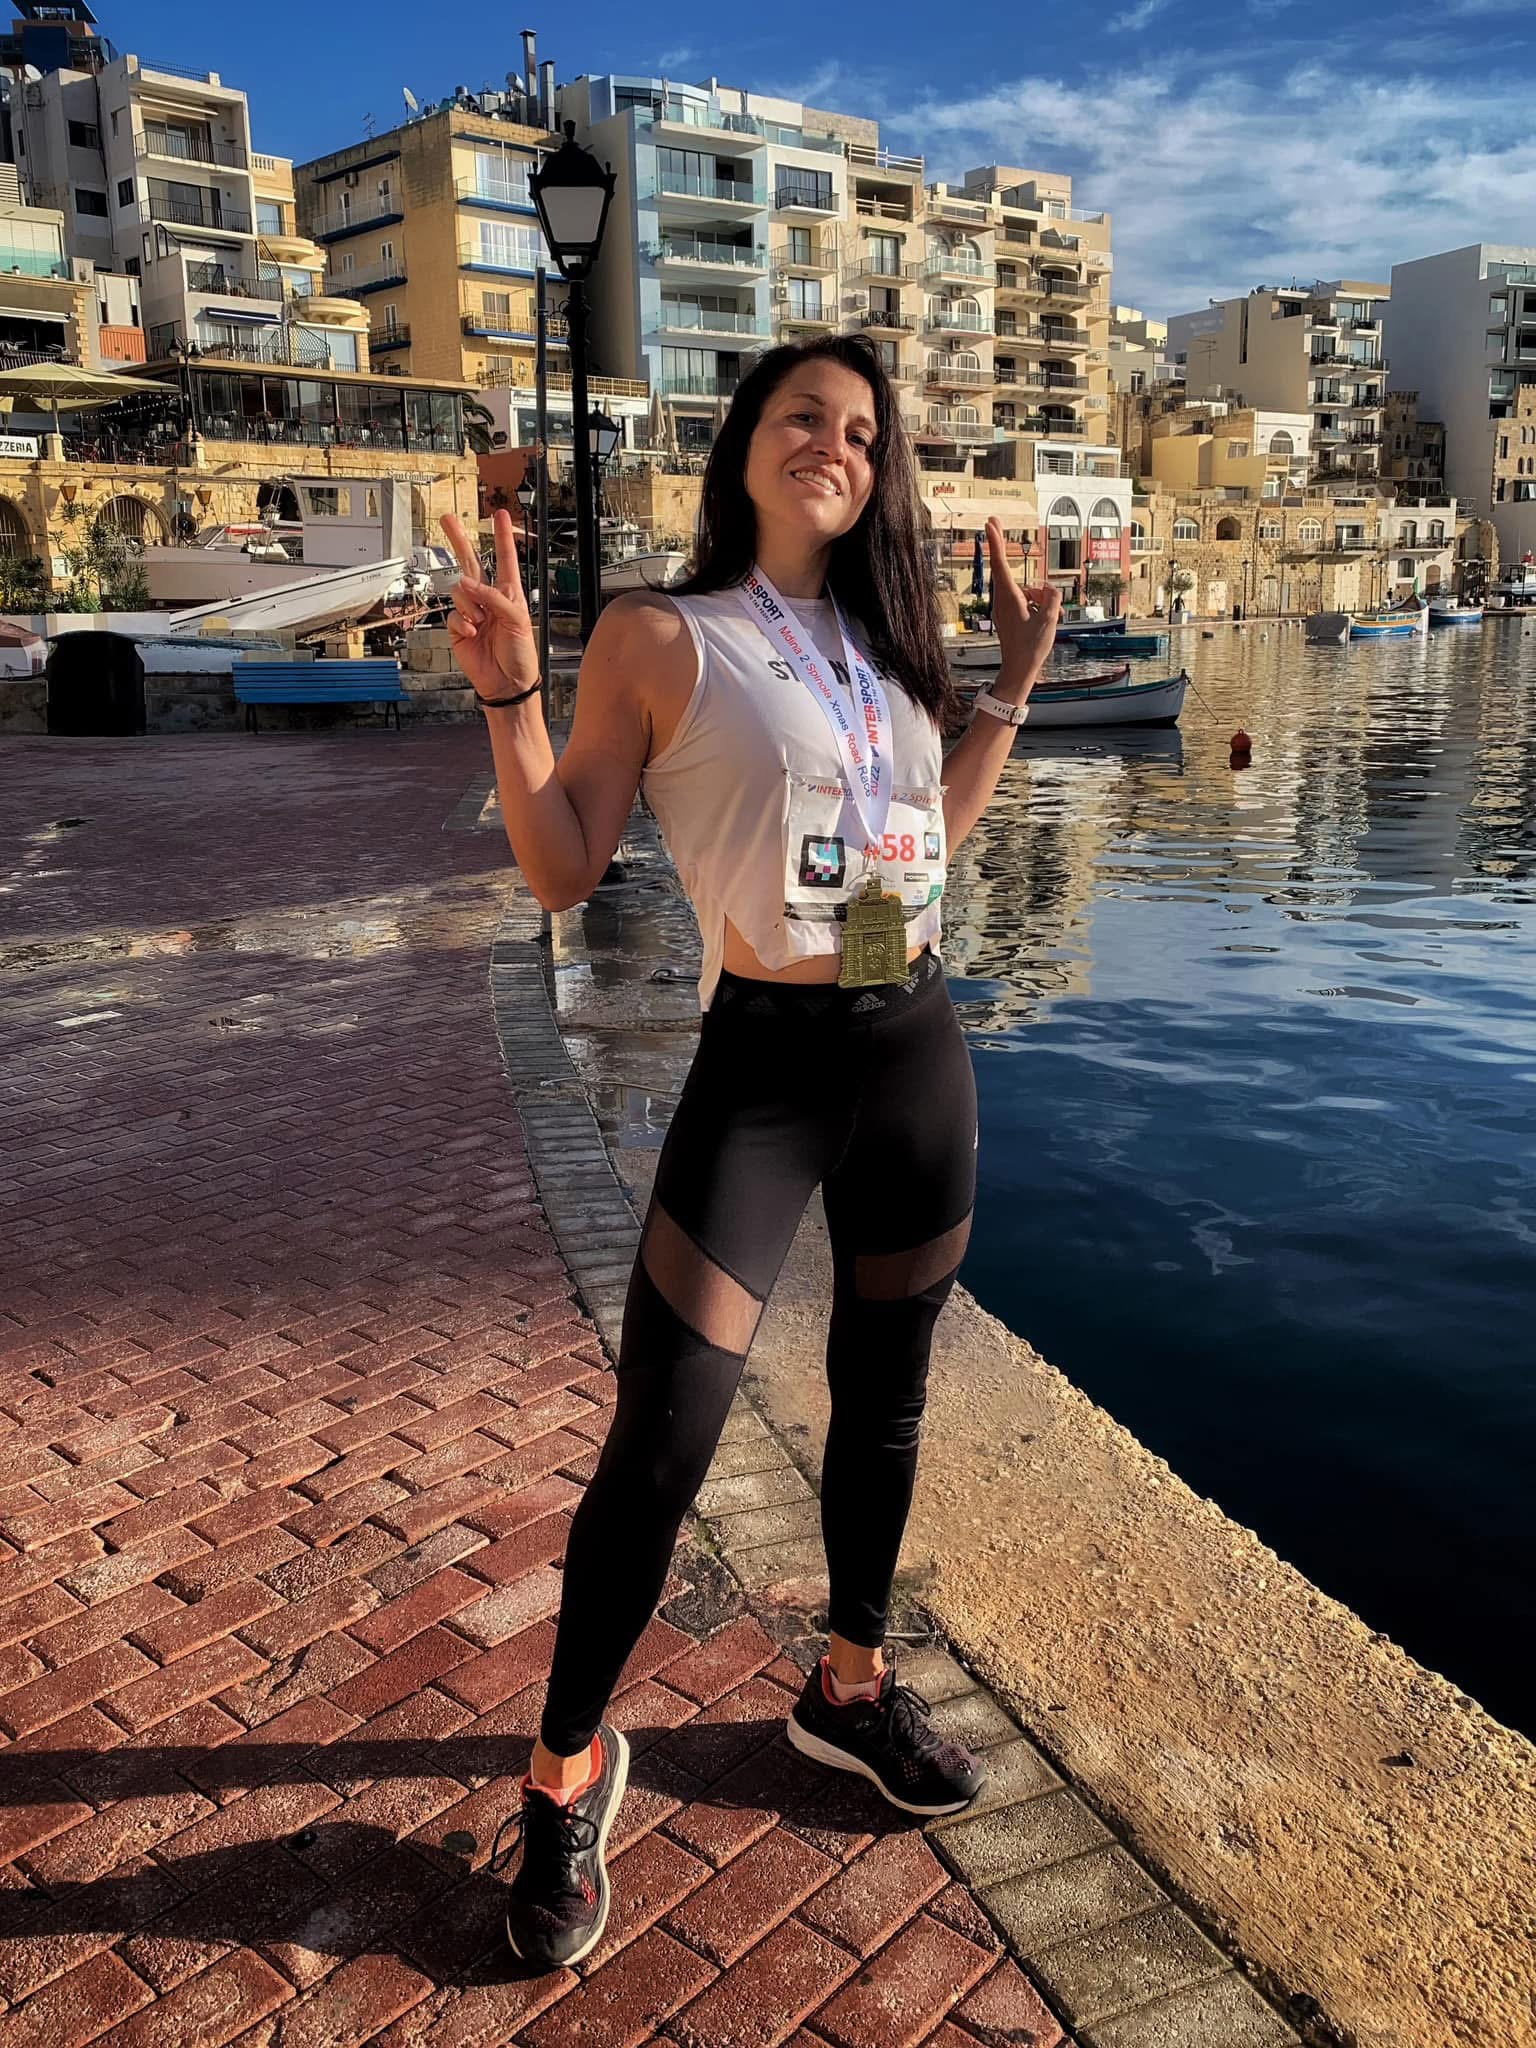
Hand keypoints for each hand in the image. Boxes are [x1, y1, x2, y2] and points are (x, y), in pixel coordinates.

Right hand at [442, 508, 538, 700]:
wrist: (507, 683)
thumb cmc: (520, 655)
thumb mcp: (517, 620)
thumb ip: (493, 597)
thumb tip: (466, 583)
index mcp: (509, 593)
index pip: (505, 559)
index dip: (503, 536)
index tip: (500, 514)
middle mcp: (489, 598)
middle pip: (471, 562)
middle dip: (459, 540)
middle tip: (447, 519)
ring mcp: (472, 611)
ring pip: (459, 591)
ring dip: (470, 606)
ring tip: (481, 624)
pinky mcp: (459, 627)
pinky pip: (453, 615)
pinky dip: (463, 624)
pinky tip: (474, 635)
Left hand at [985, 518, 1061, 691]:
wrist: (1019, 670)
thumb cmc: (1031, 648)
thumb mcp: (1049, 621)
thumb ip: (1052, 598)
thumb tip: (1048, 589)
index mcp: (1010, 598)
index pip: (1002, 564)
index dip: (997, 542)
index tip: (990, 524)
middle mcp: (1003, 600)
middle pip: (1003, 567)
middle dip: (1001, 546)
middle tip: (993, 521)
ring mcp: (1005, 607)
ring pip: (1022, 587)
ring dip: (1037, 594)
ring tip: (1049, 615)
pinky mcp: (1009, 614)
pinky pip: (1024, 599)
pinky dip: (1036, 603)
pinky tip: (1045, 617)